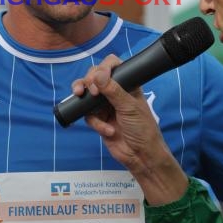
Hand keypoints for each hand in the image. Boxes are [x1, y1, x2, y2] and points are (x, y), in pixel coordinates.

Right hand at [75, 55, 188, 204]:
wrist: (141, 156)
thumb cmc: (143, 129)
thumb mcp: (129, 108)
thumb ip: (113, 91)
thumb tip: (97, 74)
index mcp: (127, 84)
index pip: (112, 66)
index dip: (103, 67)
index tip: (98, 77)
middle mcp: (115, 92)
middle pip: (94, 77)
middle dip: (88, 81)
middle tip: (91, 91)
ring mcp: (105, 105)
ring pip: (87, 94)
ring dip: (83, 96)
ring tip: (79, 95)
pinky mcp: (98, 119)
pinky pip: (88, 115)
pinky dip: (95, 122)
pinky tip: (107, 130)